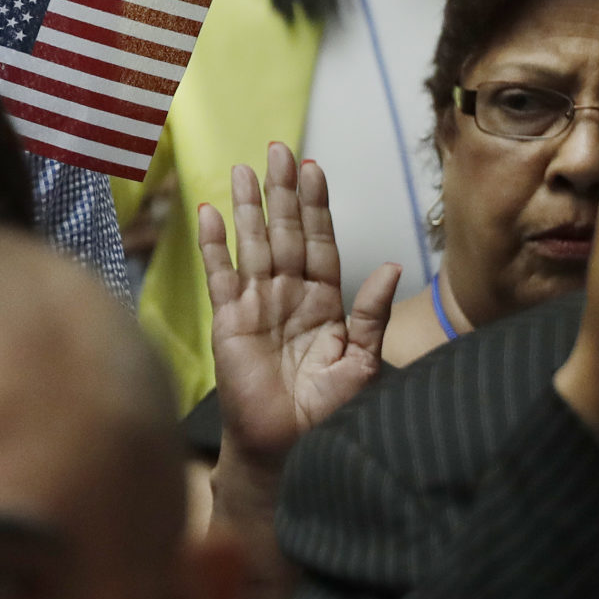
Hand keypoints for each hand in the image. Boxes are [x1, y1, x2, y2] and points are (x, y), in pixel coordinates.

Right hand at [200, 143, 397, 476]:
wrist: (288, 448)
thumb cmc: (328, 413)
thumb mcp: (363, 363)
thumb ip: (371, 314)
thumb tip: (390, 266)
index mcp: (324, 303)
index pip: (319, 242)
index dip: (315, 206)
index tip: (312, 168)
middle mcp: (288, 296)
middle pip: (285, 232)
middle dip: (282, 192)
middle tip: (278, 149)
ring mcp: (255, 305)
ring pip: (253, 244)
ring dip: (249, 206)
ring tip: (244, 168)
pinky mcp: (227, 320)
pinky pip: (219, 274)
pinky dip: (213, 244)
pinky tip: (209, 212)